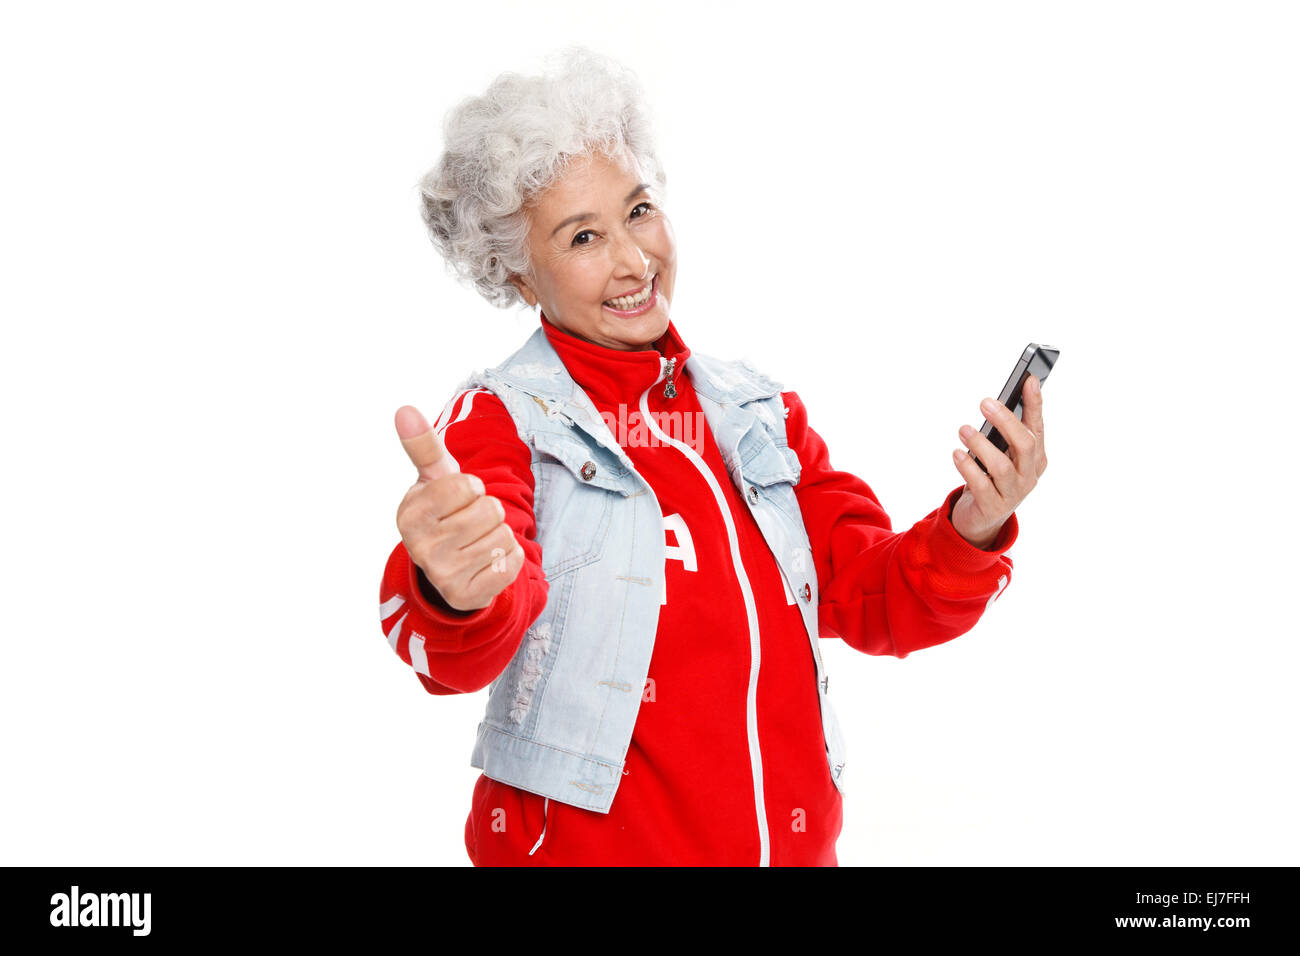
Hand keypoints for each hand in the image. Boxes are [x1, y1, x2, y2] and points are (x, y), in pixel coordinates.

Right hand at [394, 405, 524, 610]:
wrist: (448, 566)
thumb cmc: (444, 511)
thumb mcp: (434, 478)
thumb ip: (423, 445)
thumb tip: (404, 409)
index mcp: (410, 515)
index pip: (467, 485)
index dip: (472, 488)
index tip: (459, 499)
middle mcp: (421, 548)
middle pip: (490, 510)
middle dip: (488, 512)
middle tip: (469, 523)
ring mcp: (443, 575)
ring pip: (503, 536)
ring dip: (498, 534)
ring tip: (477, 542)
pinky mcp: (467, 596)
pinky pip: (512, 563)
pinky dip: (509, 558)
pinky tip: (487, 561)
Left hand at [949, 375, 1047, 549]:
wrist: (980, 520)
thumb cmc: (991, 478)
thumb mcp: (1002, 454)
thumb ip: (1004, 431)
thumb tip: (997, 401)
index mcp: (1036, 458)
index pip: (1037, 426)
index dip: (1034, 403)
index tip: (1028, 379)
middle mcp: (1029, 475)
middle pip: (1025, 445)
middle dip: (1006, 421)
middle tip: (985, 403)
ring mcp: (1013, 493)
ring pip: (1002, 466)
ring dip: (980, 444)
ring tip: (963, 430)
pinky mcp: (993, 507)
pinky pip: (981, 485)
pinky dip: (968, 467)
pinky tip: (956, 454)